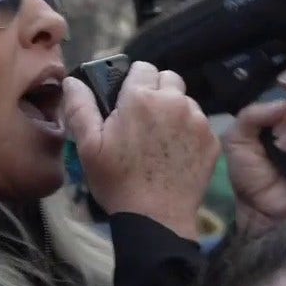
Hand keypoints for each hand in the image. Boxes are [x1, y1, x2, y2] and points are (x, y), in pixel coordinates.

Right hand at [63, 61, 220, 240]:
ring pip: (186, 100)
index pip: (142, 67)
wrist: (156, 218)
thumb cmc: (117, 182)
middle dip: (156, 91)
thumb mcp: (88, 146)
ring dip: (174, 110)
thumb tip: (72, 80)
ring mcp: (197, 120)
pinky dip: (189, 131)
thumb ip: (80, 107)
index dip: (133, 82)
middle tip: (143, 119)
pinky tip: (176, 153)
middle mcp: (174, 101)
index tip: (126, 102)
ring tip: (160, 138)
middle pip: (168, 78)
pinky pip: (200, 123)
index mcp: (141, 98)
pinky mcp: (212, 140)